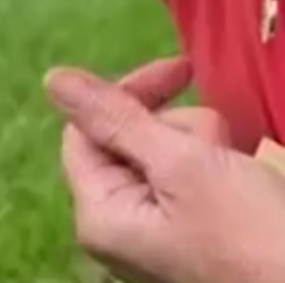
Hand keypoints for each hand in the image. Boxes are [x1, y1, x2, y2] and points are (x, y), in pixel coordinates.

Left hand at [46, 57, 284, 282]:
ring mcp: (158, 232)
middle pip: (130, 142)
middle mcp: (119, 226)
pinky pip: (195, 182)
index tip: (182, 71)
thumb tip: (53, 79)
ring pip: (170, 157)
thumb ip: (115, 119)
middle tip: (219, 147)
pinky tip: (251, 182)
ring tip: (242, 175)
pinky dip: (223, 171)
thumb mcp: (182, 165)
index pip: (86, 131)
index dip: (127, 95)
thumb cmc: (251, 234)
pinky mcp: (195, 233)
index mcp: (99, 214)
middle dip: (180, 131)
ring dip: (208, 151)